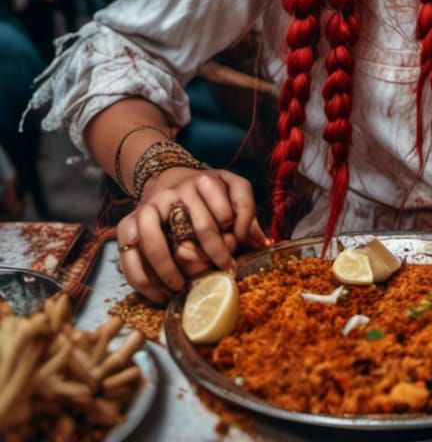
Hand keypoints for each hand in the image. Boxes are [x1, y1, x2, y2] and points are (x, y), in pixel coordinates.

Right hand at [115, 166, 267, 304]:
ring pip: (157, 243)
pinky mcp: (127, 224)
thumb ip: (246, 211)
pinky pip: (130, 257)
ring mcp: (149, 207)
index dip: (239, 233)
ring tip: (183, 288)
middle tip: (223, 273)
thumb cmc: (206, 193)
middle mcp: (176, 191)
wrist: (166, 178)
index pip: (229, 211)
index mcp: (205, 181)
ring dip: (171, 272)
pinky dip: (144, 281)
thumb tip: (262, 243)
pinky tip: (160, 295)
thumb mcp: (231, 189)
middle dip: (215, 255)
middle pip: (200, 227)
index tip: (241, 250)